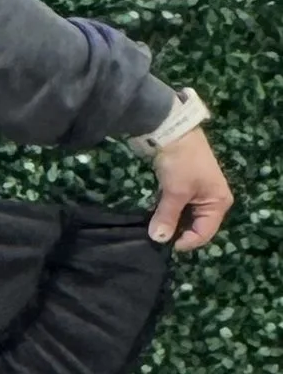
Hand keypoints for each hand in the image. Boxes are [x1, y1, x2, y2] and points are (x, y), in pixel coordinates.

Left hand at [149, 126, 231, 251]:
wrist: (171, 129)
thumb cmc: (181, 162)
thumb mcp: (175, 191)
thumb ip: (168, 216)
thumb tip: (159, 239)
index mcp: (218, 203)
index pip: (204, 232)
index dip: (186, 241)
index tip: (166, 245)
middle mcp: (211, 199)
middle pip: (195, 225)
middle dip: (177, 231)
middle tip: (158, 237)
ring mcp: (197, 191)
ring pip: (184, 215)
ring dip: (170, 221)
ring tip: (155, 228)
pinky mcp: (183, 184)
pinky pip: (176, 205)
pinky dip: (167, 210)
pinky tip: (154, 215)